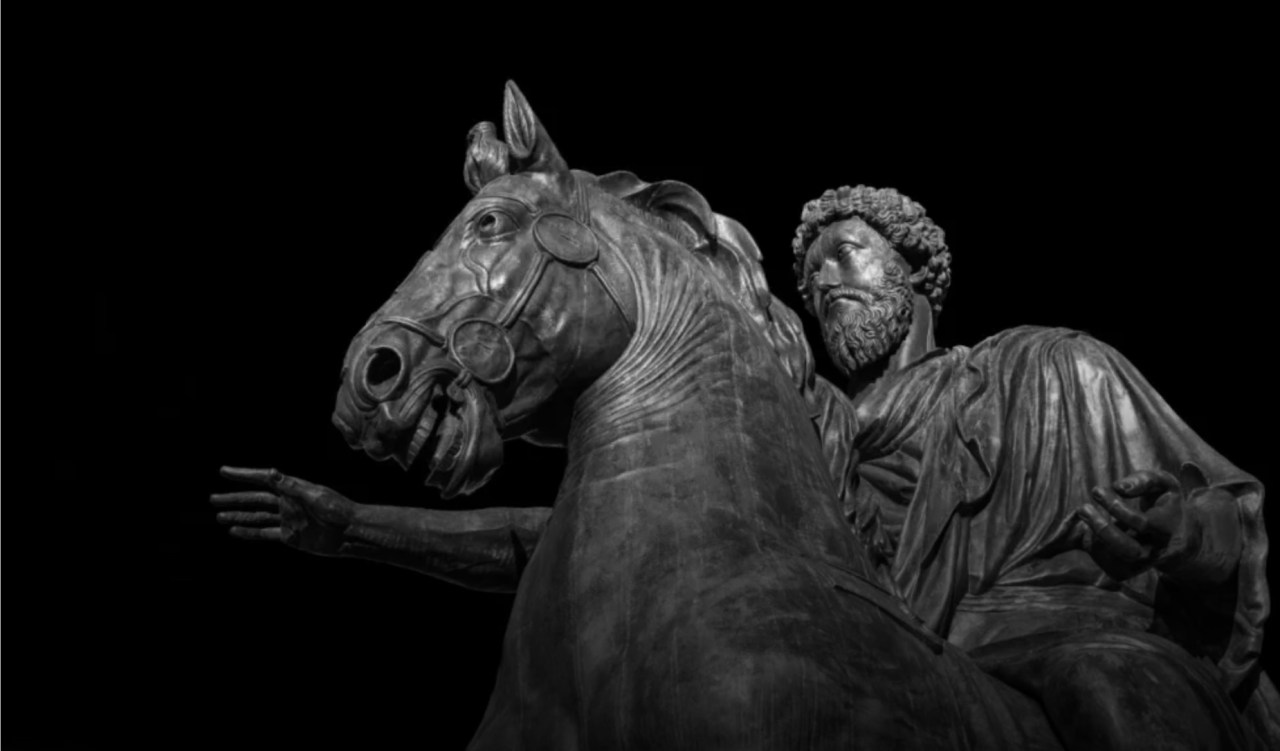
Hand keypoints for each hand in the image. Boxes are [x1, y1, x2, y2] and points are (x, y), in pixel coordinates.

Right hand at [211, 466, 355, 555]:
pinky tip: (234, 530)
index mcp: (292, 488)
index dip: (243, 475)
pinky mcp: (290, 536)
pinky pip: (265, 533)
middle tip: (212, 498)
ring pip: (256, 516)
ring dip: (238, 515)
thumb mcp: (315, 495)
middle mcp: (287, 502)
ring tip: (218, 515)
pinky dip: (249, 532)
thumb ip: (292, 487)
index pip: (263, 479)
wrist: (350, 532)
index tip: (224, 471)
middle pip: (255, 499)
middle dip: (234, 498)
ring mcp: (287, 519)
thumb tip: (272, 473)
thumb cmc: (337, 510)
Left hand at [1076, 467, 1200, 580]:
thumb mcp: (1164, 485)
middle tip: (1083, 508)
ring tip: (1085, 513)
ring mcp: (1143, 565)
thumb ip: (1145, 480)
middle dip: (1102, 530)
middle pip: (1128, 550)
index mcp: (1168, 529)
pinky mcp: (1128, 572)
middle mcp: (1158, 551)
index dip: (1116, 507)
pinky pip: (1106, 565)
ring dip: (1093, 538)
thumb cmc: (1164, 504)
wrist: (1176, 536)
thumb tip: (1119, 487)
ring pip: (1115, 561)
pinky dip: (1093, 546)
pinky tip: (1092, 529)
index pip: (1141, 524)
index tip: (1097, 490)